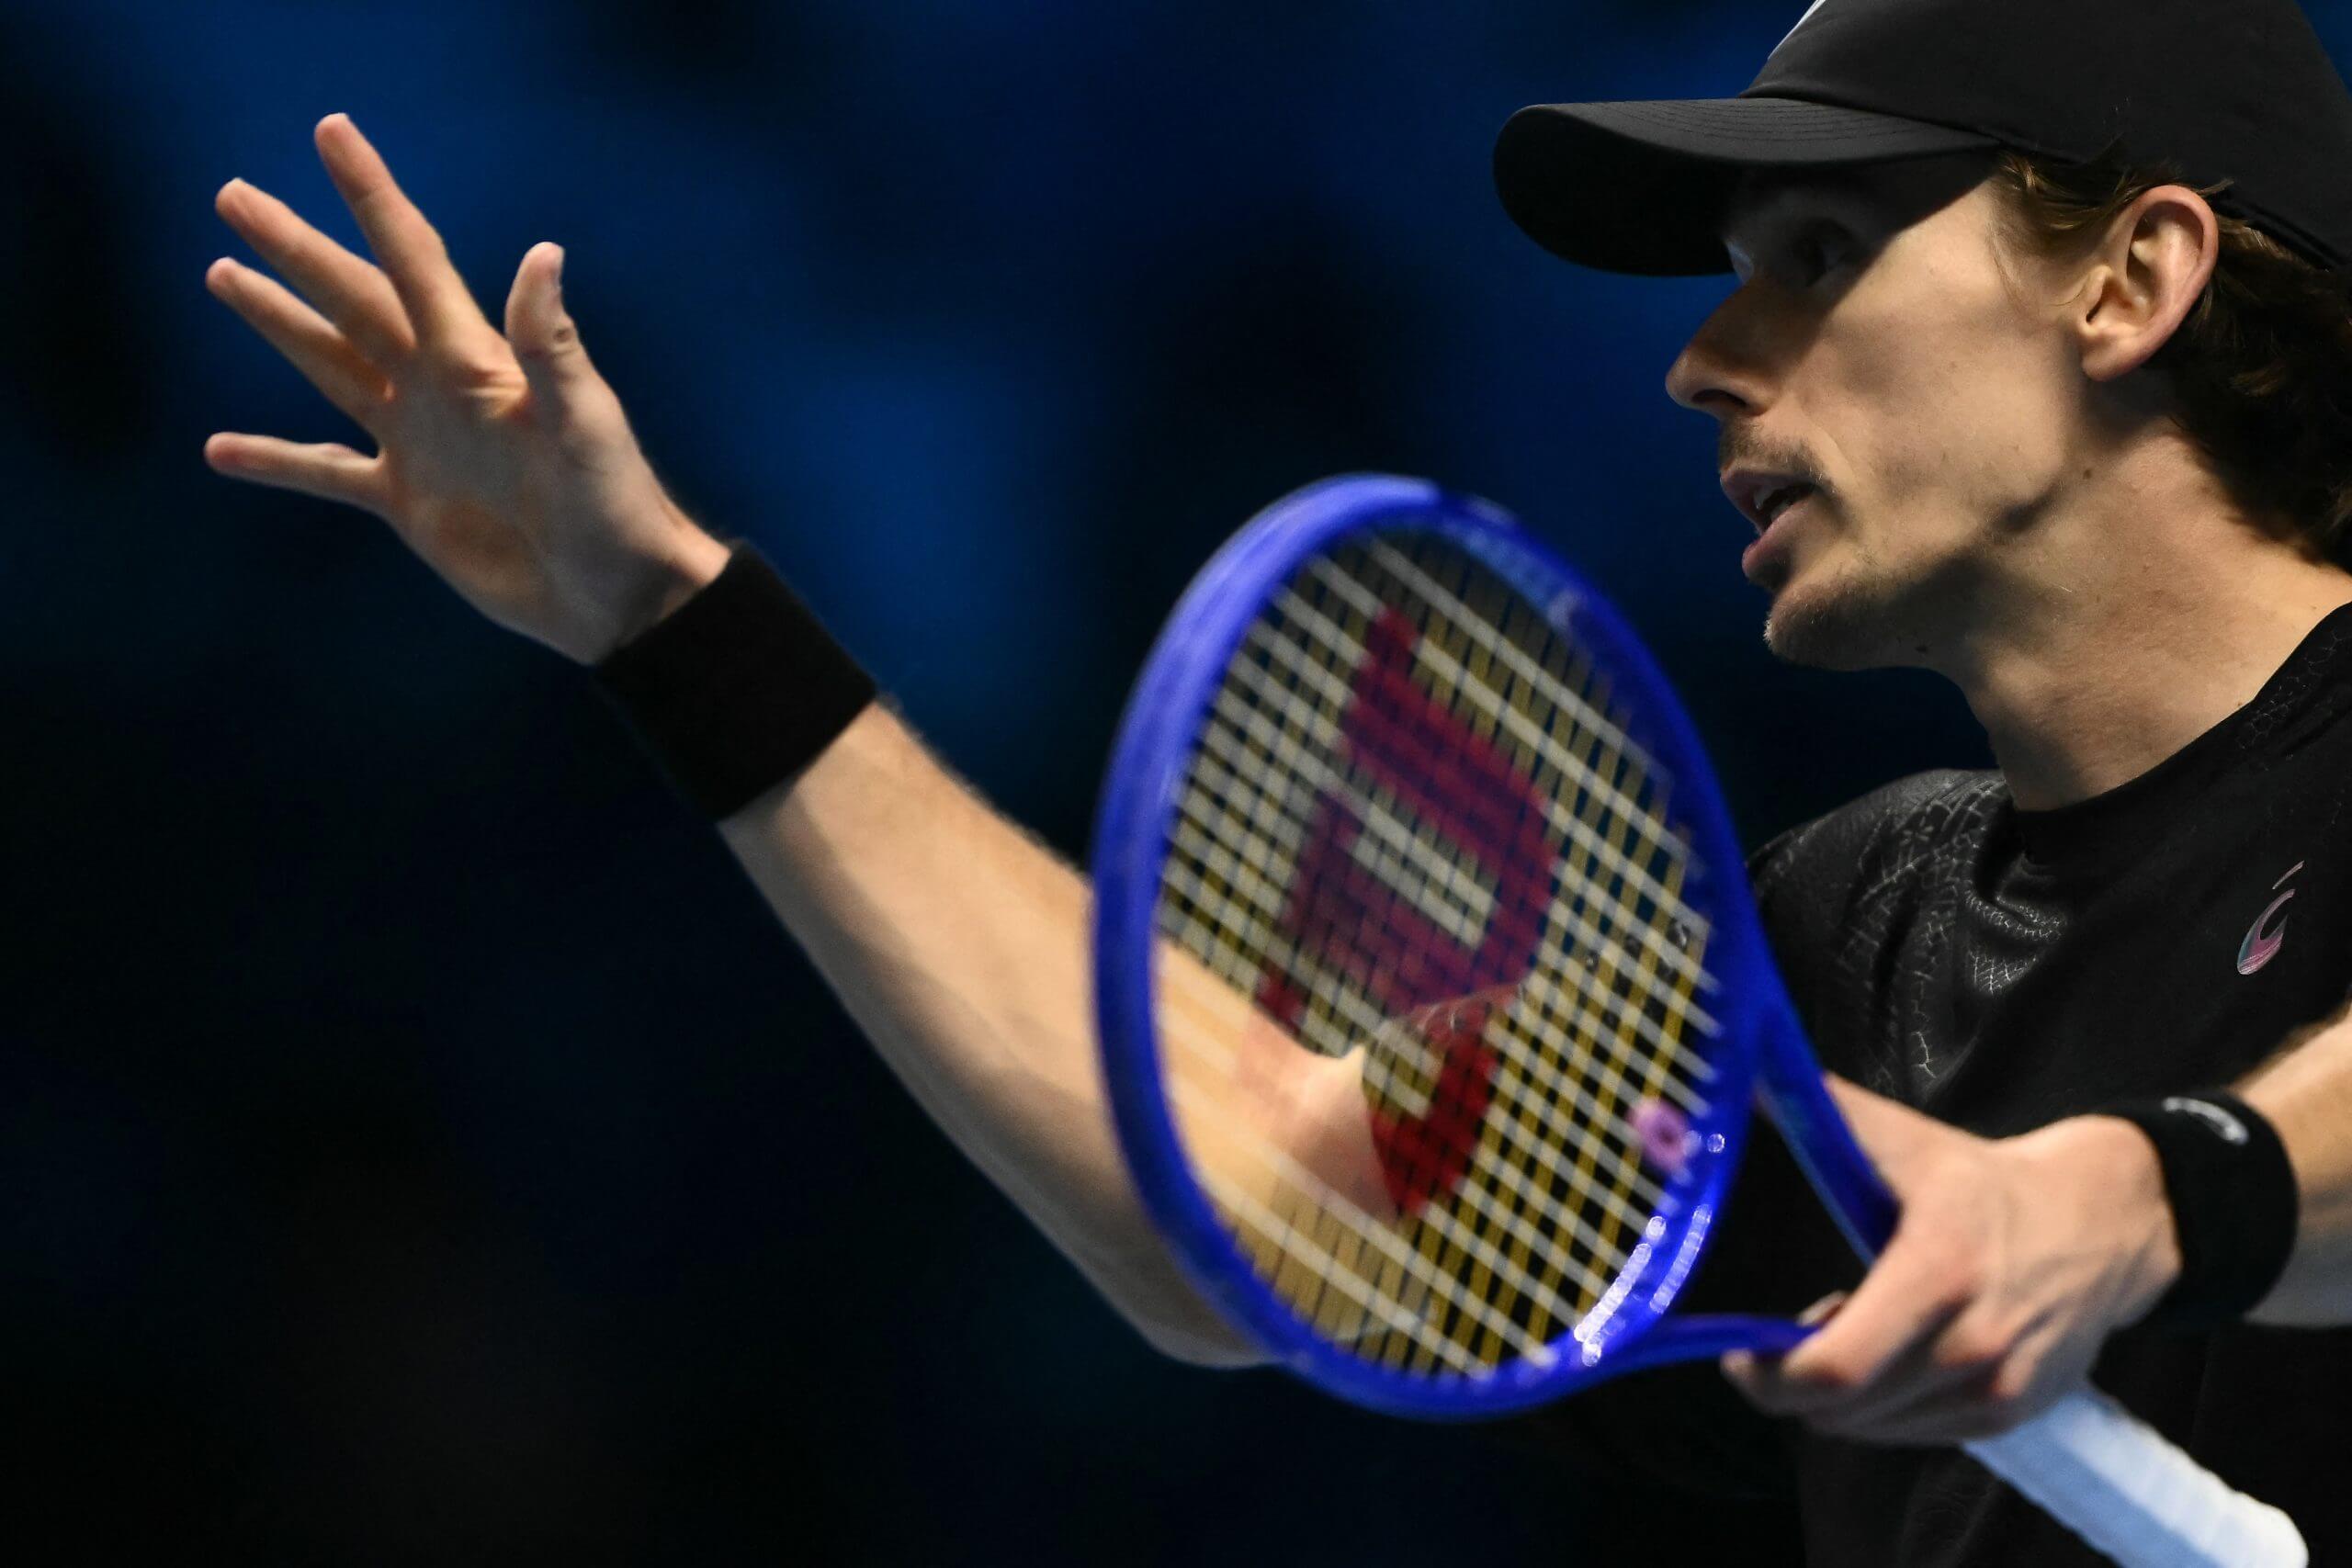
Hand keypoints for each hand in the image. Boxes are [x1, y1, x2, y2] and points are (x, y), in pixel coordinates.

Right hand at [205, 113, 731, 664]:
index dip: (372, 195)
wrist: (617, 591)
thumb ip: (553, 345)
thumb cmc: (614, 501)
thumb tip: (544, 254)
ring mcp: (418, 443)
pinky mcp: (407, 504)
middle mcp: (437, 388)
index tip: (332, 134)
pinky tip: (222, 450)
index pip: (412, 258)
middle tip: (234, 195)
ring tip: (223, 272)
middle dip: (295, 248)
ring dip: (279, 323)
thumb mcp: (585, 420)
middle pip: (352, 300)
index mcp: (475, 358)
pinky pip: (327, 473)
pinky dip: (277, 460)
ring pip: (330, 366)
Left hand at [1720, 1076, 2181, 1444]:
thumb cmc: (1986, 1182)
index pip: (1839, 1365)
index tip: (1737, 1354)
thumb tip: (1750, 1074)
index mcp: (1938, 1269)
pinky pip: (1917, 1436)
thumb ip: (1826, 1112)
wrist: (2107, 1223)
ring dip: (1839, 1397)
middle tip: (1785, 1340)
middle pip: (1846, 1407)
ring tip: (1846, 1334)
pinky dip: (1883, 1411)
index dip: (1771, 1376)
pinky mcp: (2014, 1414)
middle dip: (1791, 1383)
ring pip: (1876, 1428)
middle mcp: (1974, 1341)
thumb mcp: (1908, 1140)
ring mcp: (2000, 1387)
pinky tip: (1889, 1360)